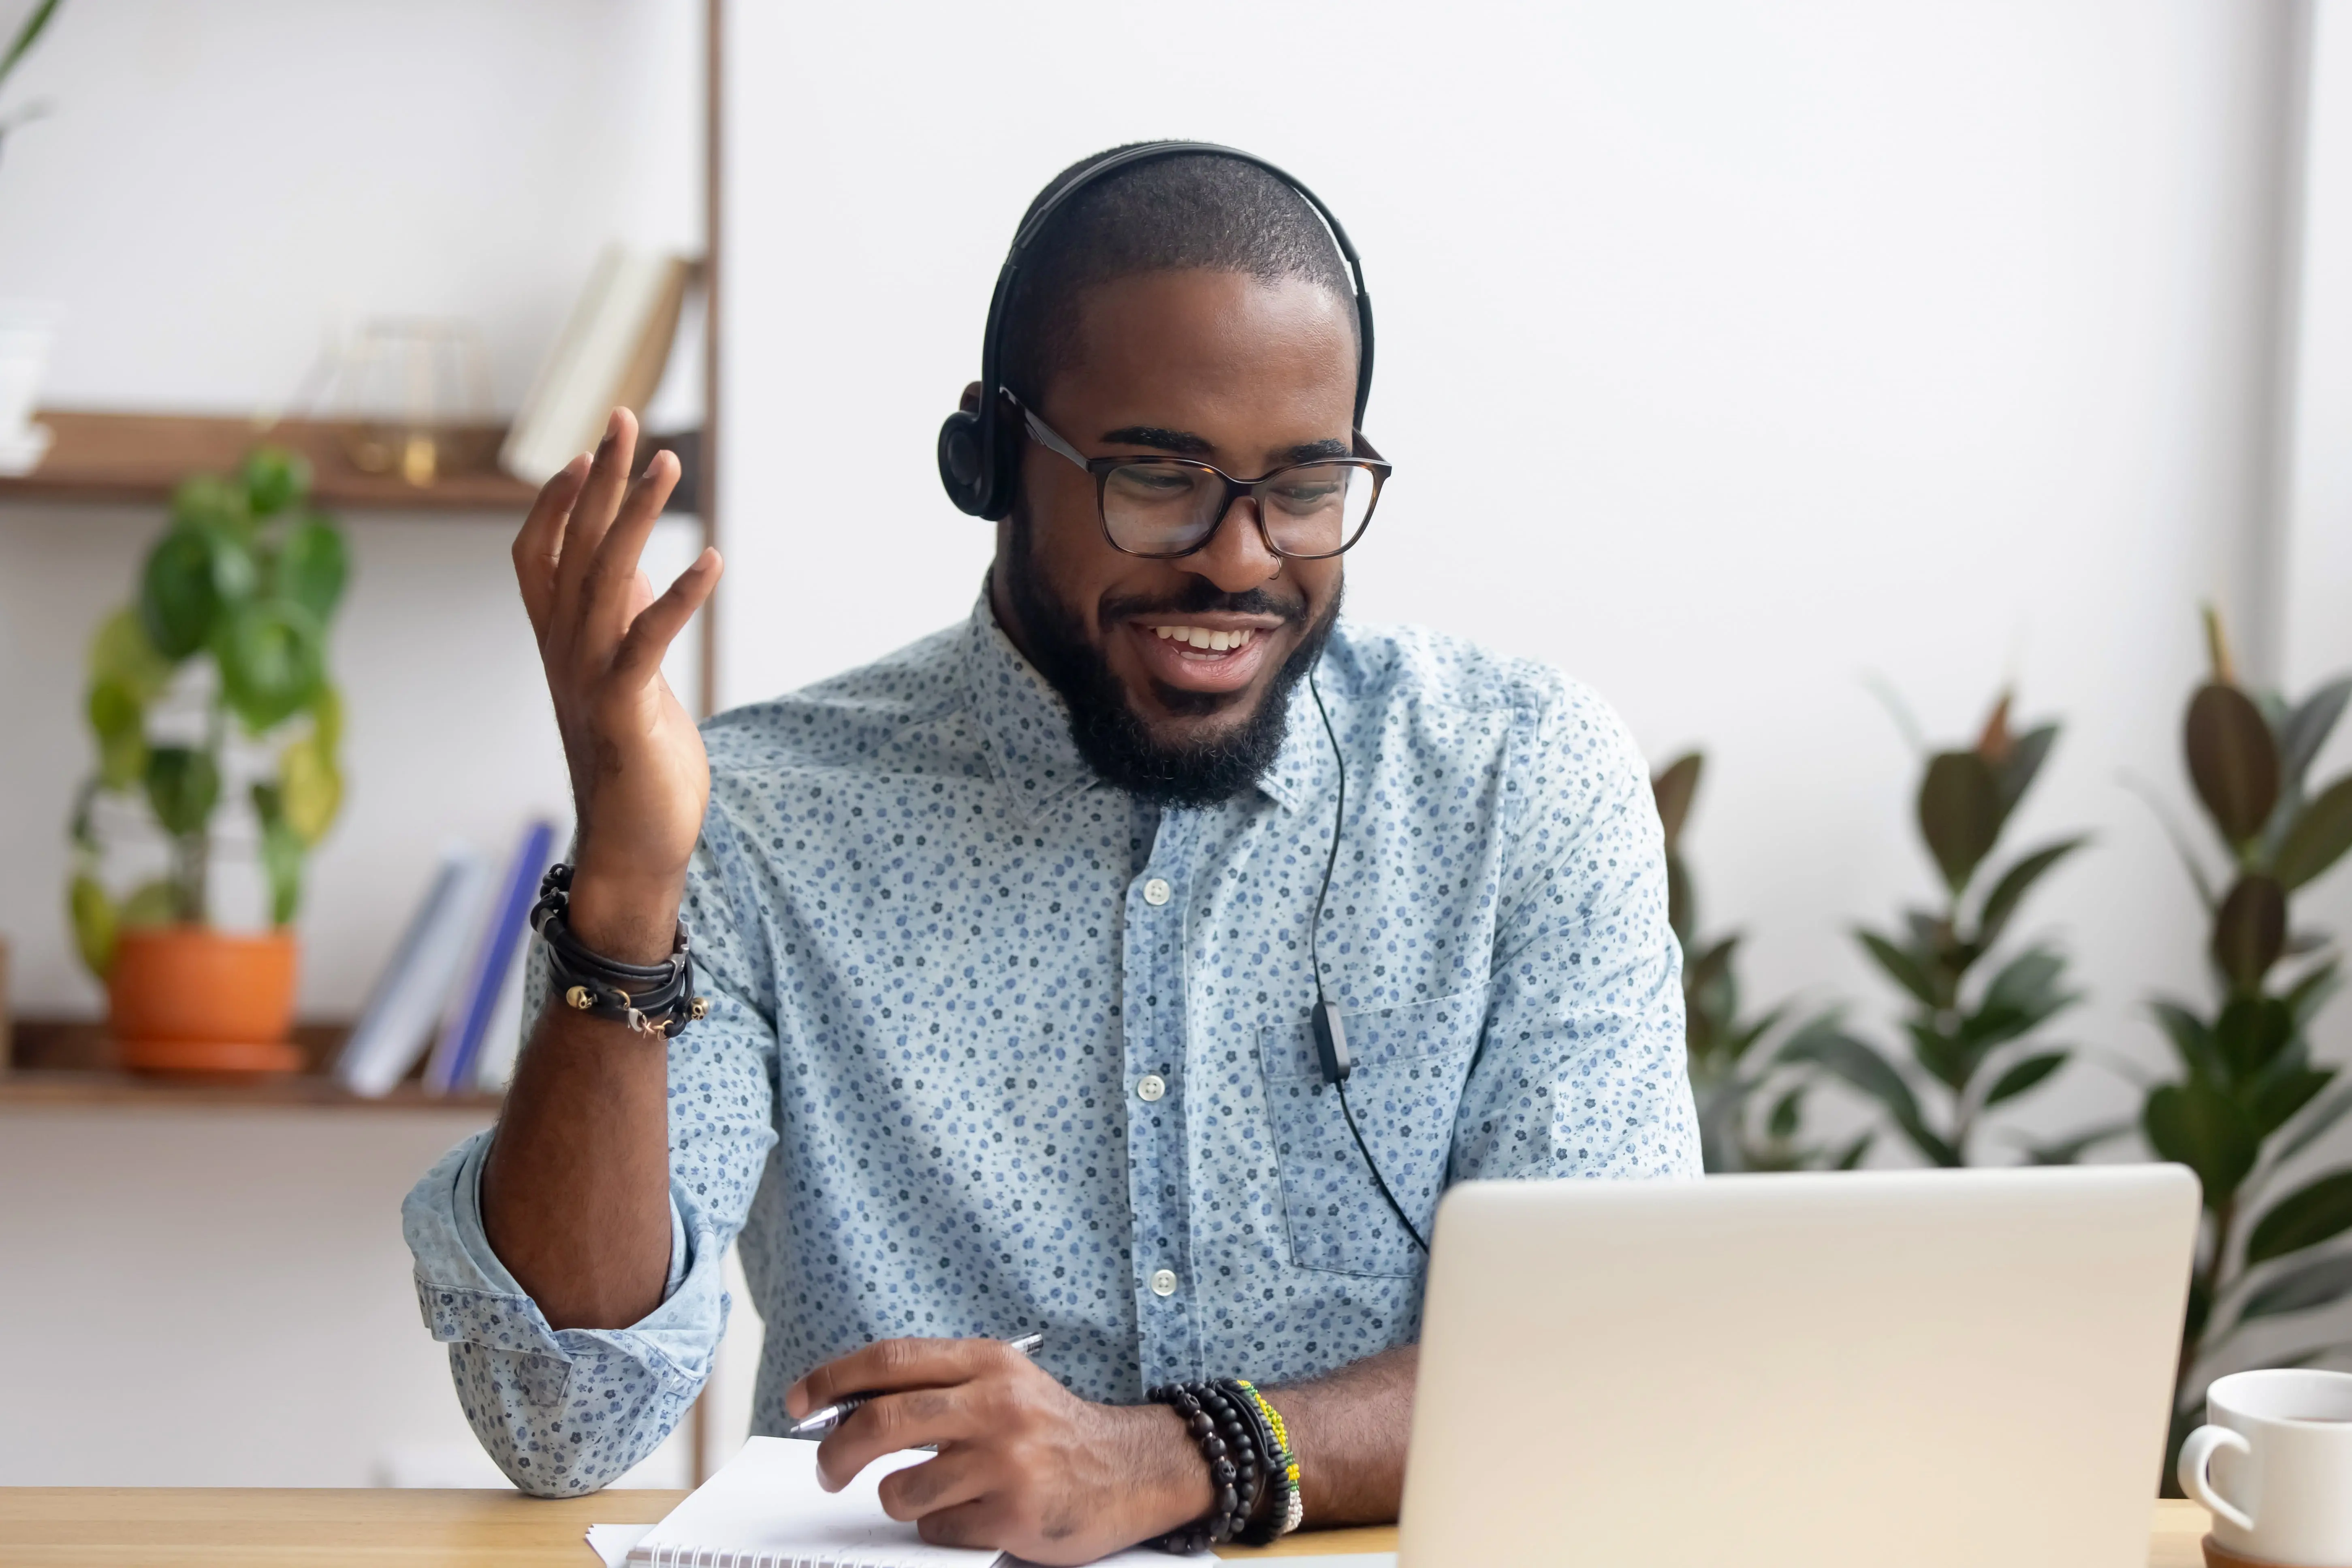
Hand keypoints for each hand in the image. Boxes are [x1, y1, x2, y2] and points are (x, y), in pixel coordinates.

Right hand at [512, 408, 720, 960]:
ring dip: (637, 516)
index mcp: (561, 644)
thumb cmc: (635, 761)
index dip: (559, 499)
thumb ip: (623, 622)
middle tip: (627, 418)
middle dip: (601, 479)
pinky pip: (646, 641)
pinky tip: (710, 560)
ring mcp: (589, 679)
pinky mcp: (624, 710)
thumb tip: (635, 564)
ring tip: (669, 463)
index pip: (541, 553)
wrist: (634, 848)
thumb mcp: (628, 678)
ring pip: (604, 578)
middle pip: (575, 546)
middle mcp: (564, 652)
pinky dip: (678, 598)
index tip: (589, 448)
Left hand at [786, 1338, 1212, 1564]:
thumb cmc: (1050, 1428)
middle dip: (836, 1453)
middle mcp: (996, 1405)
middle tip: (826, 1473)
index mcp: (987, 1363)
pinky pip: (937, 1529)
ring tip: (933, 1494)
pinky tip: (975, 1513)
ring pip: (901, 1489)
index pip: (889, 1360)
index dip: (831, 1379)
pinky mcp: (1014, 1514)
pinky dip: (940, 1527)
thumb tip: (844, 1406)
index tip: (799, 1402)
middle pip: (881, 1423)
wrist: (1131, 1469)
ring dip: (900, 1500)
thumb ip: (935, 1385)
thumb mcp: (999, 1383)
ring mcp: (1006, 1462)